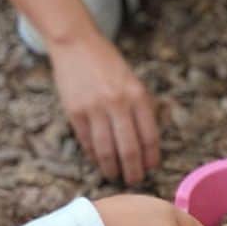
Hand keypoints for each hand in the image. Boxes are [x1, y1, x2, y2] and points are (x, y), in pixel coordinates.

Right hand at [50, 31, 159, 183]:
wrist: (77, 44)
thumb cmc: (108, 62)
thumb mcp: (132, 80)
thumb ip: (140, 106)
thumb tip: (146, 140)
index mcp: (137, 94)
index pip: (149, 135)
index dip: (151, 156)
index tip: (151, 167)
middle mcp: (118, 103)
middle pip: (129, 148)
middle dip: (133, 170)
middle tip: (134, 181)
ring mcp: (95, 109)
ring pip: (106, 150)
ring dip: (111, 168)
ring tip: (114, 176)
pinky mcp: (75, 112)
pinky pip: (87, 142)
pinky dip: (93, 155)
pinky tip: (98, 161)